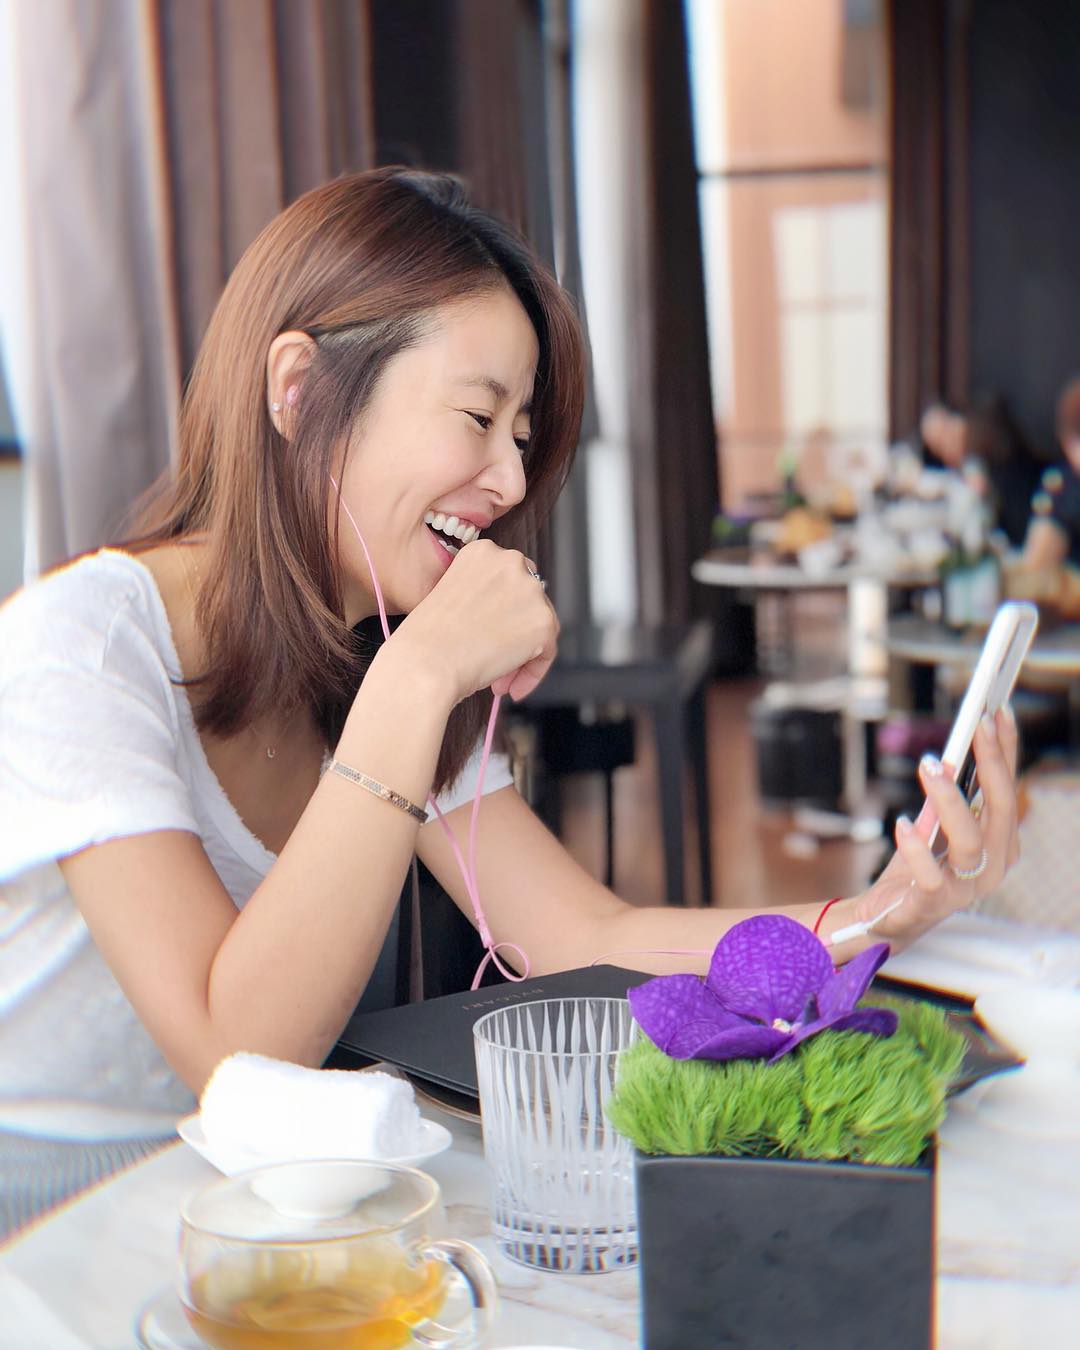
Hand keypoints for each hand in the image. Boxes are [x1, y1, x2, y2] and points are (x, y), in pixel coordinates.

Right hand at [391, 539, 557, 703]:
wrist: (426, 664)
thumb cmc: (426, 641)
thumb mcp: (450, 598)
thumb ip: (482, 597)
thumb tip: (507, 619)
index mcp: (483, 552)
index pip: (508, 581)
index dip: (502, 613)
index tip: (490, 634)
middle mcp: (510, 562)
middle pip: (528, 601)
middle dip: (515, 632)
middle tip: (495, 660)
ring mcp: (530, 591)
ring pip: (539, 627)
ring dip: (522, 655)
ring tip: (497, 679)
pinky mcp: (543, 622)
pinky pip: (546, 653)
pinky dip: (532, 673)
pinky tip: (511, 687)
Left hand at [842, 705, 1018, 950]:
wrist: (887, 919)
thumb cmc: (917, 868)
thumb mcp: (936, 825)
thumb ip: (948, 797)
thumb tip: (948, 754)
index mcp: (999, 844)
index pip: (1008, 791)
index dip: (1005, 751)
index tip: (997, 711)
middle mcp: (992, 866)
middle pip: (1002, 810)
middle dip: (991, 763)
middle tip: (974, 726)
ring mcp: (966, 888)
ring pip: (970, 840)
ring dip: (950, 799)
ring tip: (930, 767)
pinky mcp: (933, 905)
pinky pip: (931, 876)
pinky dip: (917, 849)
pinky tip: (902, 824)